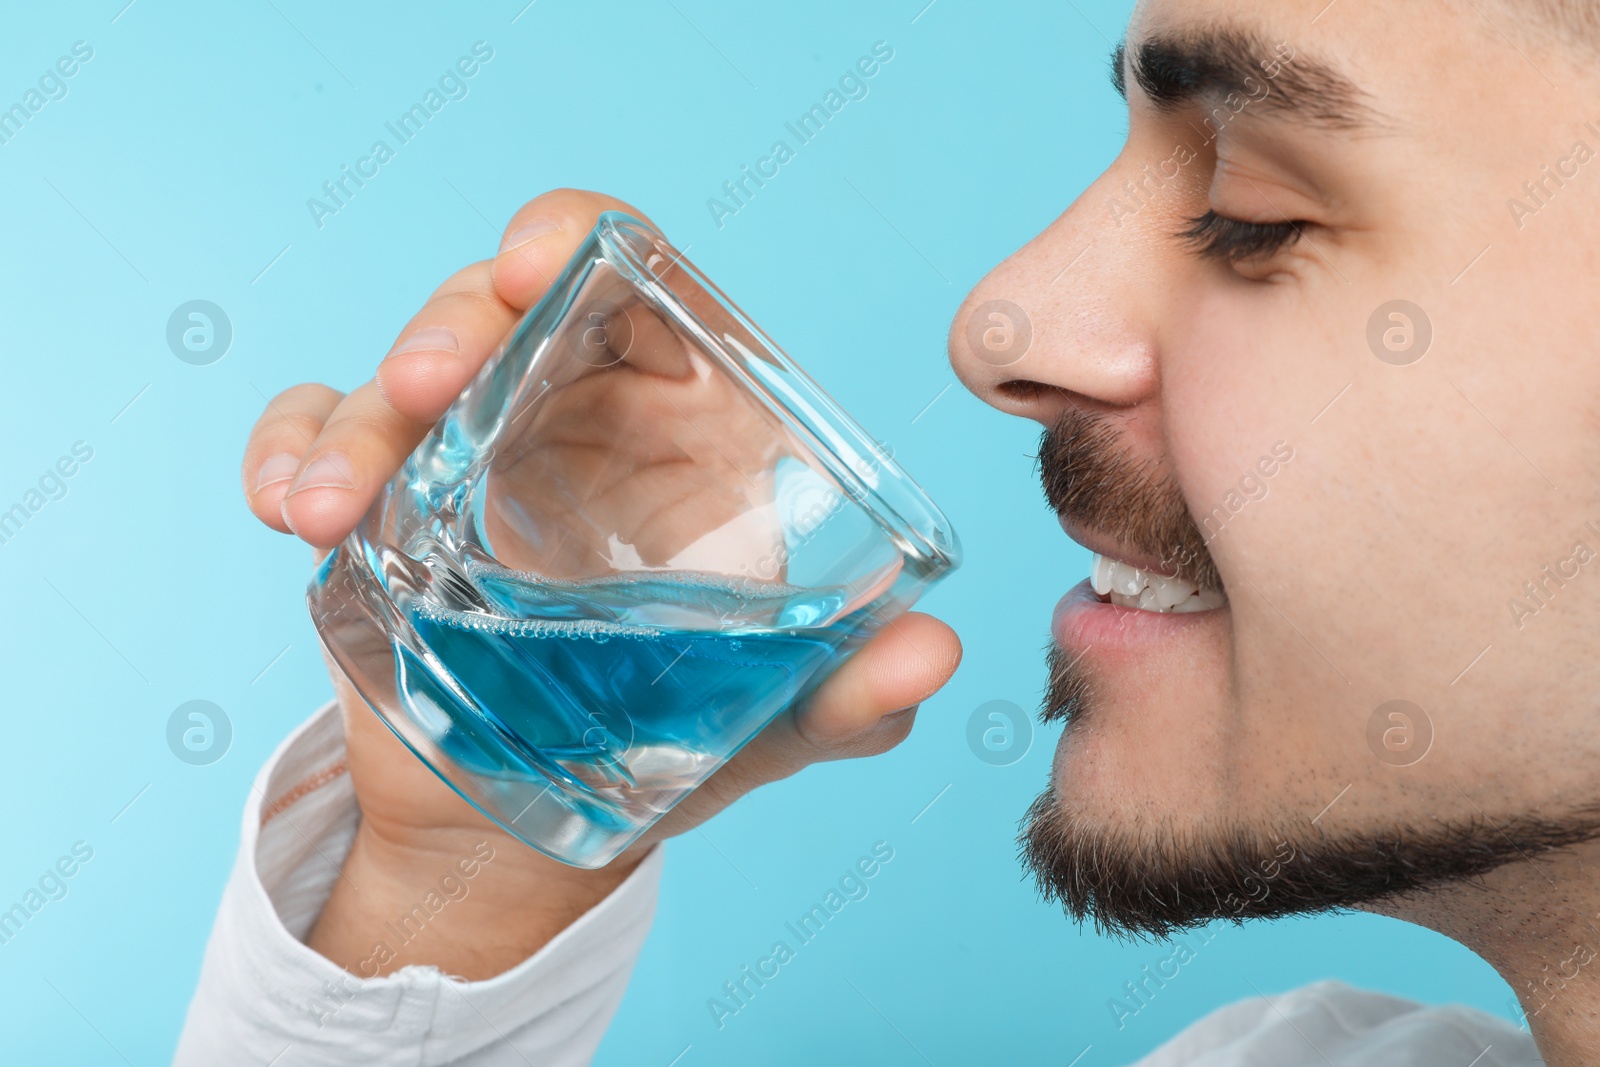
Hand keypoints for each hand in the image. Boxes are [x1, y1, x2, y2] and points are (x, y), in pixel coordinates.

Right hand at [240, 189, 961, 979]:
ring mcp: (457, 462)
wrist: (533, 827)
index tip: (543, 262)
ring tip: (335, 509)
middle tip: (434, 384)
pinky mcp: (378, 513)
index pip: (628, 290)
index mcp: (666, 426)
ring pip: (392, 380)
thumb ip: (851, 690)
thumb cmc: (667, 737)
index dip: (580, 246)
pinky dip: (290, 453)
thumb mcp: (770, 719)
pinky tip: (289, 509)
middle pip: (496, 310)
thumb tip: (936, 654)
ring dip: (355, 421)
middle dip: (453, 322)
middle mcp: (559, 422)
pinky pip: (313, 439)